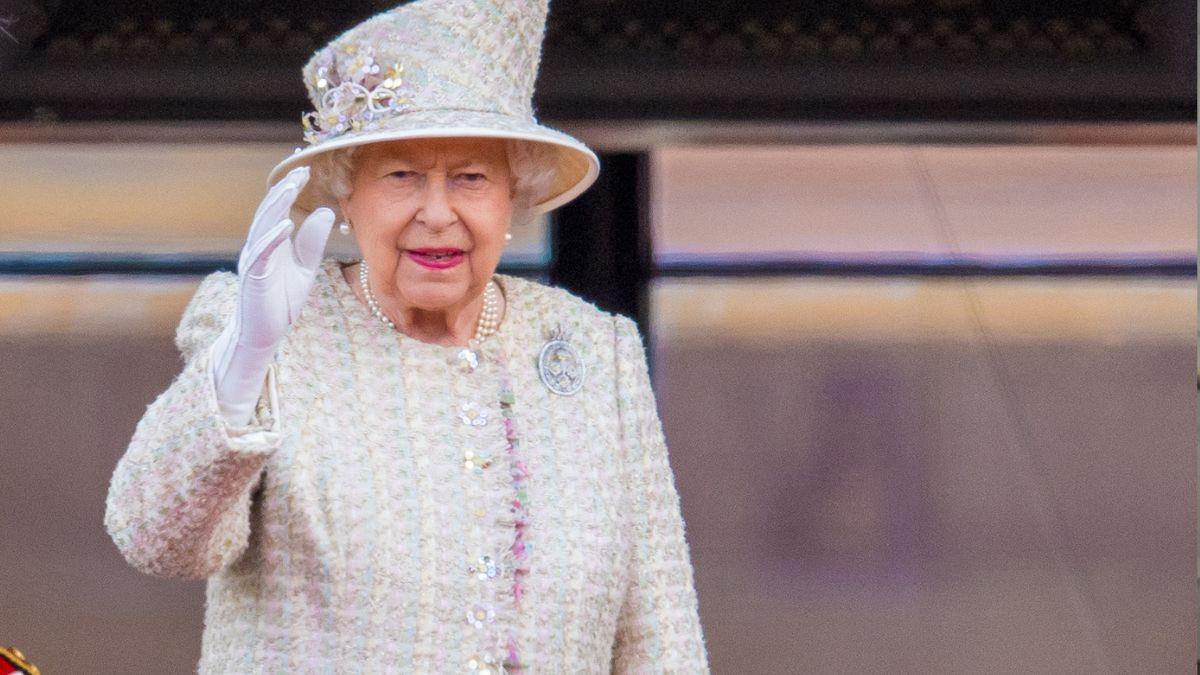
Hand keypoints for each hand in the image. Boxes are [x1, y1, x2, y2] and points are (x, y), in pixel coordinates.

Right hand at [209, 166, 334, 425]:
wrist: (264, 334)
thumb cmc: (281, 301)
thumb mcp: (304, 268)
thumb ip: (312, 242)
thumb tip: (325, 212)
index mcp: (271, 242)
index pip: (280, 209)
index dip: (291, 189)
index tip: (307, 170)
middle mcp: (259, 246)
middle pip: (270, 210)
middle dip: (284, 189)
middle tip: (301, 170)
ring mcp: (254, 260)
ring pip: (263, 225)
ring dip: (277, 205)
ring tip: (292, 186)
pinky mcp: (254, 277)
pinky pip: (262, 253)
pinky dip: (273, 238)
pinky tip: (286, 224)